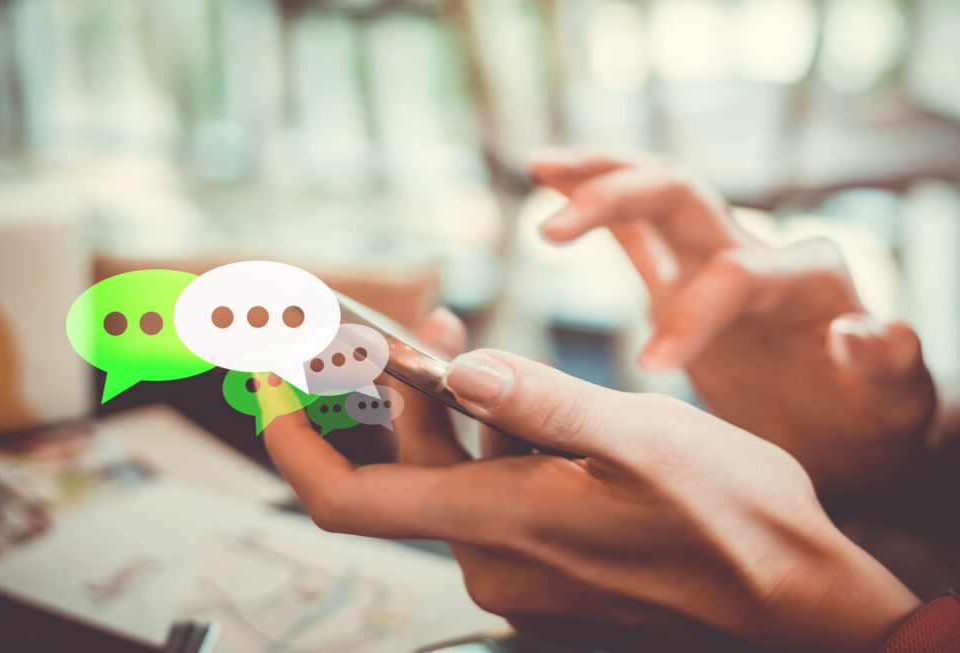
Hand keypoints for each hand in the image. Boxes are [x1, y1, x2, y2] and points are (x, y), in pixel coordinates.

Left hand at [259, 326, 919, 651]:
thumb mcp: (640, 438)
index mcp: (499, 522)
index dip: (293, 439)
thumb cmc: (728, 518)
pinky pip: (486, 492)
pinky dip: (482, 440)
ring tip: (455, 339)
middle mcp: (491, 553)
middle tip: (401, 321)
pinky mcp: (545, 559)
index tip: (269, 377)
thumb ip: (538, 403)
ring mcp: (517, 563)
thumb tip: (457, 369)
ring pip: (448, 474)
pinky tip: (506, 397)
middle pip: (401, 468)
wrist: (788, 593)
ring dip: (443, 408)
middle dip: (389, 391)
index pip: (346, 497)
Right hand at [531, 151, 935, 491]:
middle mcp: (756, 255)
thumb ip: (887, 366)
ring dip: (598, 177)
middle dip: (617, 199)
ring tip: (538, 166)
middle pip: (682, 195)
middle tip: (551, 228)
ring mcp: (715, 262)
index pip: (735, 274)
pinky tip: (551, 190)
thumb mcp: (896, 404)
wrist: (846, 429)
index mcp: (806, 281)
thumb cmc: (870, 422)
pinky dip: (597, 208)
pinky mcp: (684, 282)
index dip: (690, 315)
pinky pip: (637, 233)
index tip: (651, 369)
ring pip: (653, 194)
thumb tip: (858, 331)